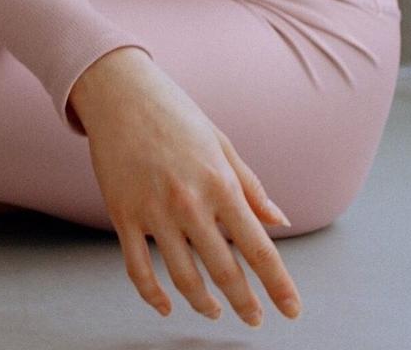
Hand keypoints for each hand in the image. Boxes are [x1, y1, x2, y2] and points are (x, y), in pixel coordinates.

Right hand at [72, 47, 302, 325]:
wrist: (119, 91)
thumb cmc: (173, 112)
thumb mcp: (221, 143)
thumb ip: (250, 186)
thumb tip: (279, 221)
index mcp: (220, 183)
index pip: (258, 249)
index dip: (279, 286)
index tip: (291, 310)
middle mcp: (189, 202)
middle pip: (224, 272)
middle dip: (245, 304)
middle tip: (253, 318)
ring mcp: (153, 210)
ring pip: (183, 277)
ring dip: (203, 303)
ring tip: (213, 311)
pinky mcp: (122, 213)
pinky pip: (138, 268)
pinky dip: (152, 296)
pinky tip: (166, 305)